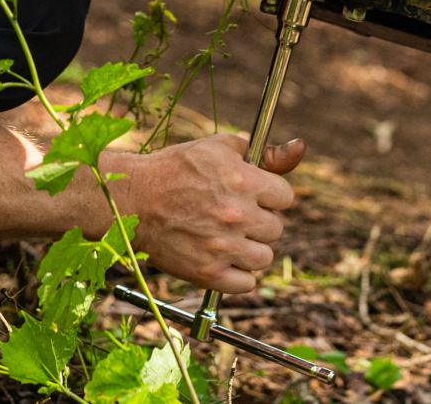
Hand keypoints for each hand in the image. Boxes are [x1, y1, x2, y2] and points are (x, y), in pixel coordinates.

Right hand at [109, 133, 303, 292]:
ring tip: (228, 238)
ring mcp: (223, 247)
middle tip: (234, 216)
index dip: (270, 195)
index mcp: (243, 181)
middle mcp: (237, 216)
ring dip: (250, 249)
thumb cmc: (174, 170)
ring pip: (264, 258)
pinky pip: (247, 283)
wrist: (131, 200)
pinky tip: (223, 258)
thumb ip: (263, 151)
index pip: (285, 197)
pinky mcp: (208, 274)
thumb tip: (299, 147)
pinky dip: (238, 275)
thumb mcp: (217, 148)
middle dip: (259, 221)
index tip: (255, 196)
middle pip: (276, 228)